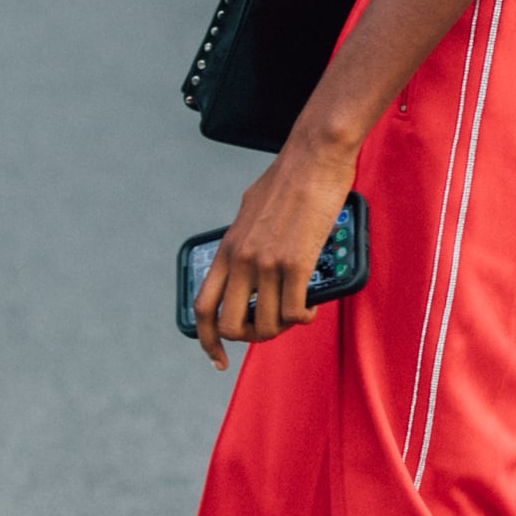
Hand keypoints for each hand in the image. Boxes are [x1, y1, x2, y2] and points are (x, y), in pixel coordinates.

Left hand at [193, 138, 357, 368]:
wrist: (313, 157)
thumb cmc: (288, 178)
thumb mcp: (249, 210)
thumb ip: (244, 240)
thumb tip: (247, 259)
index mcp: (226, 248)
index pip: (202, 307)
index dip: (207, 341)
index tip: (218, 359)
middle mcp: (241, 259)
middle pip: (231, 324)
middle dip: (251, 337)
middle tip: (270, 329)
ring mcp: (267, 263)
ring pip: (267, 323)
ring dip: (283, 327)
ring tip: (297, 313)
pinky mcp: (296, 262)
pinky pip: (294, 311)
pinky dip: (304, 317)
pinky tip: (311, 307)